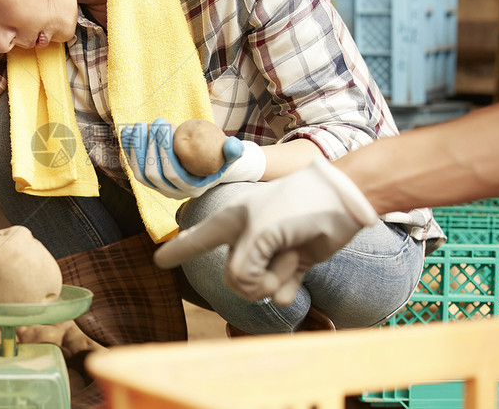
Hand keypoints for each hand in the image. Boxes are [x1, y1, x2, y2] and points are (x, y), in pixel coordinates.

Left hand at [120, 118, 264, 199]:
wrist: (204, 165)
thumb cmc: (217, 157)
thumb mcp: (227, 155)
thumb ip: (233, 151)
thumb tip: (234, 146)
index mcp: (191, 188)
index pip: (172, 173)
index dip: (164, 150)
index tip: (165, 126)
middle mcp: (172, 193)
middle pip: (153, 174)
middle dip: (150, 146)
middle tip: (154, 122)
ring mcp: (158, 189)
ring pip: (139, 174)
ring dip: (136, 149)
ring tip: (138, 126)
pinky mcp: (148, 181)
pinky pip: (133, 168)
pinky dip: (128, 150)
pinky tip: (128, 132)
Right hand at [153, 156, 378, 305]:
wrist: (340, 204)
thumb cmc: (294, 207)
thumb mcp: (258, 235)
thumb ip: (240, 268)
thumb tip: (242, 289)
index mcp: (228, 223)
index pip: (194, 240)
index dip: (176, 251)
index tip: (158, 261)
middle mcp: (243, 239)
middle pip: (230, 278)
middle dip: (253, 275)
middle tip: (273, 253)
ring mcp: (266, 254)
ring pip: (255, 289)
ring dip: (276, 276)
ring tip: (292, 252)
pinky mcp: (290, 266)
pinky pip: (279, 294)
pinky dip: (291, 286)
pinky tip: (300, 267)